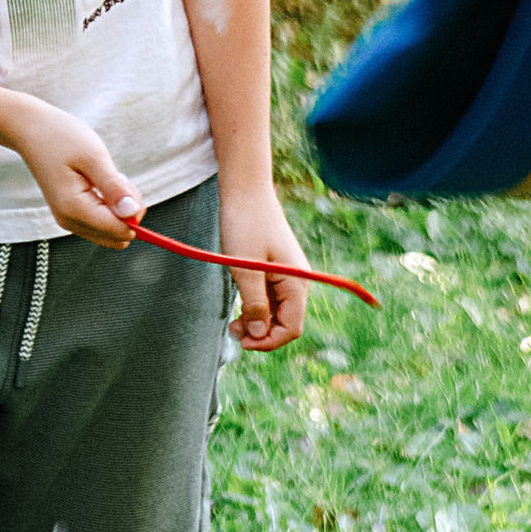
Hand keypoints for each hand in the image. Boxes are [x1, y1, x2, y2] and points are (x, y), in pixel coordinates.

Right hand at [0, 93, 140, 247]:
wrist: (30, 130)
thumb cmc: (61, 137)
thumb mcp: (94, 156)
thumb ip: (114, 187)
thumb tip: (133, 214)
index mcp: (75, 209)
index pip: (119, 231)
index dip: (133, 211)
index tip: (124, 183)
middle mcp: (70, 221)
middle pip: (117, 237)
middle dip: (127, 212)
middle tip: (116, 180)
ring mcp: (68, 219)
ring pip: (111, 232)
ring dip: (118, 208)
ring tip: (104, 178)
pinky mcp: (70, 214)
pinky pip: (100, 223)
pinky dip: (108, 207)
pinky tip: (97, 183)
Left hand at [217, 181, 309, 349]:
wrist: (245, 190)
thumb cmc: (245, 225)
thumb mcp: (245, 268)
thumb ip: (254, 304)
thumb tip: (258, 336)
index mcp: (297, 284)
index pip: (292, 328)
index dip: (269, 341)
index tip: (242, 341)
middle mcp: (298, 282)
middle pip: (285, 323)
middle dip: (261, 333)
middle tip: (232, 331)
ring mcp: (287, 276)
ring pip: (277, 312)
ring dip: (257, 322)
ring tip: (232, 322)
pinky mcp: (276, 269)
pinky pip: (270, 297)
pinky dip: (256, 305)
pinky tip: (239, 303)